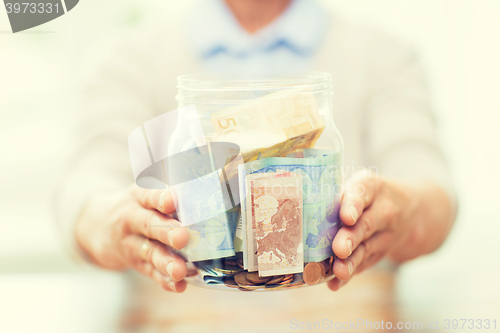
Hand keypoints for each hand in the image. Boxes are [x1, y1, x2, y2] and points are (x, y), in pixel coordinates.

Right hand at [75, 184, 189, 292]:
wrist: (95, 225)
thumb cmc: (135, 205)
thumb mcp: (143, 193)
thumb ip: (167, 194)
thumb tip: (201, 196)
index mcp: (138, 197)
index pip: (148, 195)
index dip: (160, 198)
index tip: (172, 201)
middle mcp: (131, 220)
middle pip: (148, 225)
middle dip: (165, 232)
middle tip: (182, 237)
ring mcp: (132, 243)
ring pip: (149, 252)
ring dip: (166, 262)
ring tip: (180, 270)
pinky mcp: (135, 262)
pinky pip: (150, 272)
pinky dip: (164, 280)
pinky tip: (179, 285)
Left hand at [328, 175, 413, 290]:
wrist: (410, 211)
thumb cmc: (367, 195)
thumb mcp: (359, 185)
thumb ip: (335, 194)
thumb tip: (297, 205)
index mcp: (371, 188)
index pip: (362, 194)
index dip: (353, 205)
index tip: (346, 217)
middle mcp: (382, 211)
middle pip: (365, 225)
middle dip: (351, 238)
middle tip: (339, 249)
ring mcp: (384, 235)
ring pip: (366, 249)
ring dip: (351, 262)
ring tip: (338, 271)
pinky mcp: (379, 253)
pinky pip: (364, 265)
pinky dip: (349, 276)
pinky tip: (335, 283)